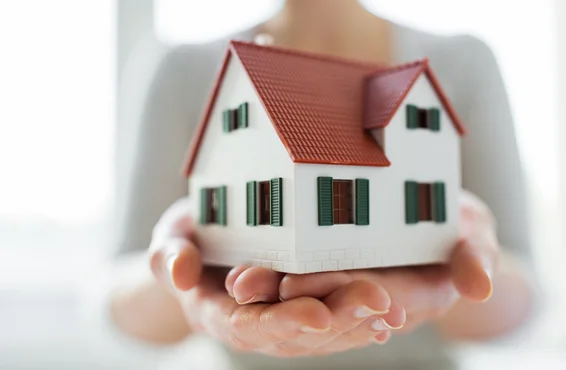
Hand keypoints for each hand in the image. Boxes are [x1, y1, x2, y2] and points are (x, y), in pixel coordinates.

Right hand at [148, 198, 405, 356]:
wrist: (202, 246)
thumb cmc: (187, 238)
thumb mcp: (169, 240)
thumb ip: (169, 257)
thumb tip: (182, 274)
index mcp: (219, 313)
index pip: (251, 325)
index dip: (283, 322)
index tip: (318, 314)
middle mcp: (255, 324)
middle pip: (296, 332)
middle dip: (338, 320)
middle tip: (376, 303)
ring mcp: (281, 319)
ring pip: (321, 333)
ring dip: (358, 324)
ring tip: (391, 311)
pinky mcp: (303, 309)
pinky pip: (333, 322)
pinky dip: (361, 321)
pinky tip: (390, 317)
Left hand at [228, 190, 498, 333]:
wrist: (438, 217)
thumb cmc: (460, 224)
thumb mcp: (476, 233)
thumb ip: (476, 255)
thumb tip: (480, 287)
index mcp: (414, 298)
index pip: (370, 299)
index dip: (336, 294)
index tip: (297, 287)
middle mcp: (377, 303)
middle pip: (329, 304)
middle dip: (287, 298)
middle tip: (246, 283)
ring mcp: (353, 290)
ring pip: (308, 298)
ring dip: (270, 292)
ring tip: (237, 280)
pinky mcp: (333, 275)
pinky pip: (302, 279)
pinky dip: (275, 275)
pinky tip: (243, 272)